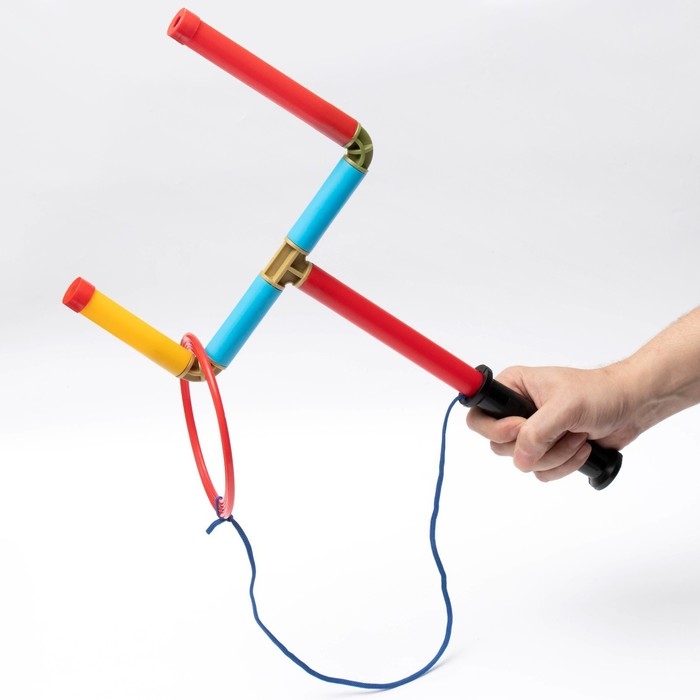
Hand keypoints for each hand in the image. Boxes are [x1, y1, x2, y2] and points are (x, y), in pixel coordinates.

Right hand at [466, 365, 637, 481]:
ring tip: (577, 436)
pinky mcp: (548, 450)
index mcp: (512, 388)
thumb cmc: (600, 393)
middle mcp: (516, 410)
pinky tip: (582, 447)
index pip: (478, 414)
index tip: (521, 427)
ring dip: (556, 455)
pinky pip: (541, 472)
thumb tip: (520, 459)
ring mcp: (532, 433)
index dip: (495, 428)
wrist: (631, 406)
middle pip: (498, 445)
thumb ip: (538, 432)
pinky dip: (565, 465)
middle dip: (535, 445)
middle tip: (558, 430)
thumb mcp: (565, 407)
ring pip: (523, 462)